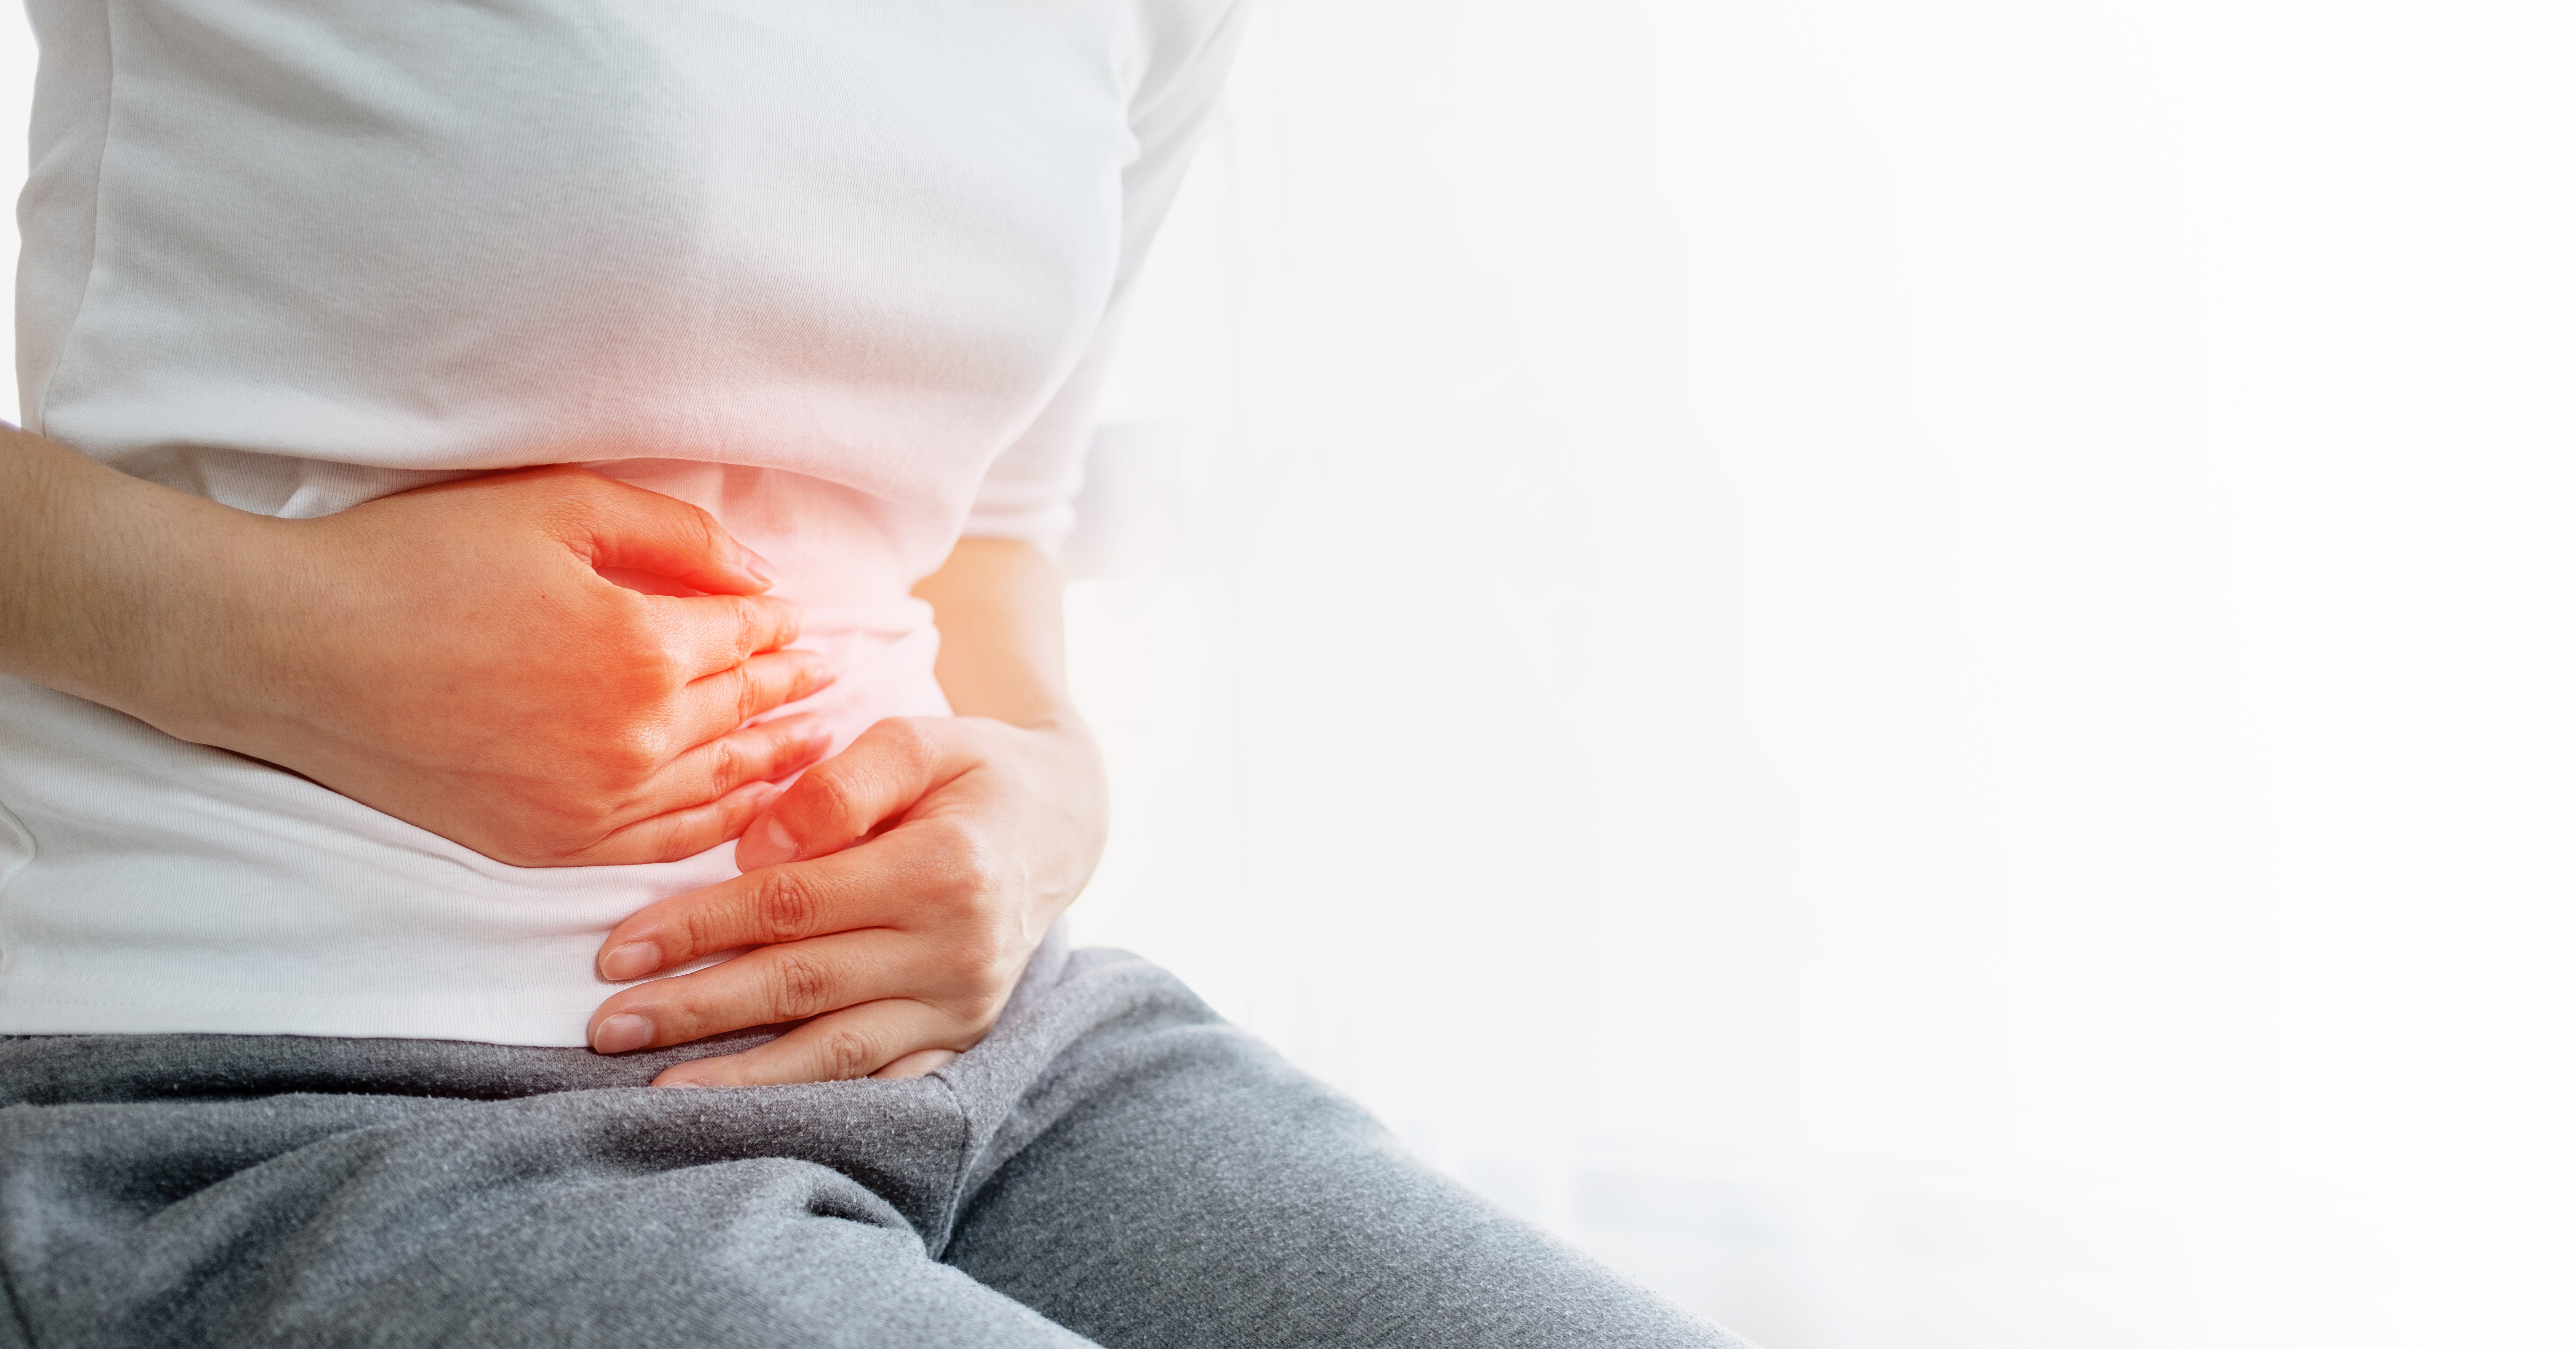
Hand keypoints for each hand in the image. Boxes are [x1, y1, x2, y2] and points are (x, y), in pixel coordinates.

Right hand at [196, 466, 836, 865]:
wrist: (298, 649)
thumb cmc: (420, 561)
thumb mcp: (559, 507)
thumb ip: (675, 537)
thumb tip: (759, 575)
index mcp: (644, 650)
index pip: (743, 638)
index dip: (778, 626)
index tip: (803, 621)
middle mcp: (634, 740)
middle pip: (739, 711)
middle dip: (790, 690)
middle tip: (827, 679)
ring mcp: (591, 805)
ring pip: (717, 786)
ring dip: (773, 762)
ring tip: (813, 744)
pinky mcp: (546, 844)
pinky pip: (662, 845)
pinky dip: (717, 826)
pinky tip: (745, 811)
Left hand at [583, 713, 1108, 1083]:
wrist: (1065, 820)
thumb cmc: (974, 771)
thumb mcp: (919, 738)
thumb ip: (840, 783)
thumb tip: (756, 847)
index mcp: (942, 868)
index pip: (792, 904)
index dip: (699, 927)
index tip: (617, 947)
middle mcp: (956, 946)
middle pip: (801, 984)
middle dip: (696, 1009)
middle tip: (607, 1025)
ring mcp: (962, 1000)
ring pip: (837, 1051)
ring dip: (742, 1077)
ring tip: (657, 1093)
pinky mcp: (962, 1033)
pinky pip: (882, 1081)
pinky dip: (814, 1103)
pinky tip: (752, 1120)